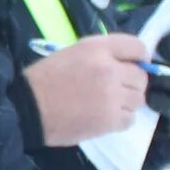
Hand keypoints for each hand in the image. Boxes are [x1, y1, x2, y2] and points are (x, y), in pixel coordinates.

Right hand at [21, 33, 149, 146]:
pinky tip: (106, 116)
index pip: (138, 48)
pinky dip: (122, 119)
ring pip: (139, 99)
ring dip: (127, 101)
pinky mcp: (109, 120)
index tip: (133, 65)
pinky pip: (130, 119)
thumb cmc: (45, 78)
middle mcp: (110, 69)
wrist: (28, 108)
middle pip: (141, 76)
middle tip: (116, 88)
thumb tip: (127, 63)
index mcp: (98, 48)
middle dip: (131, 82)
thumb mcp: (74, 52)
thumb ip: (102, 54)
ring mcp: (112, 96)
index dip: (139, 58)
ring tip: (109, 104)